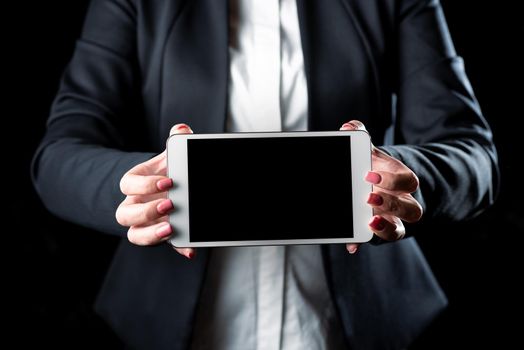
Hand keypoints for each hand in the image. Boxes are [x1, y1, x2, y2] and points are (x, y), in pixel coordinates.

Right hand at [116, 123, 195, 258]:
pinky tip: (189, 250)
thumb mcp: (172, 156)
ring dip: (151, 234)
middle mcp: (135, 205)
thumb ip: (177, 142)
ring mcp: (146, 223)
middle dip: (145, 212)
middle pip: (125, 214)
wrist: (175, 186)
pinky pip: (166, 246)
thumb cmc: (169, 170)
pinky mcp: (162, 235)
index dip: (145, 185)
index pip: (128, 184)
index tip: (168, 182)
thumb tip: (181, 130)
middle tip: (169, 205)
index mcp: (135, 183)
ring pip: (135, 235)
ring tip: (171, 229)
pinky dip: (178, 248)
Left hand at [340, 120, 422, 253]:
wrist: (376, 182)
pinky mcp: (379, 231)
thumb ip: (360, 136)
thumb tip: (349, 127)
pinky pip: (376, 240)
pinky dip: (362, 242)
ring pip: (399, 230)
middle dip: (392, 206)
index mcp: (401, 180)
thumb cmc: (374, 166)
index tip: (369, 175)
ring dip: (384, 228)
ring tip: (368, 222)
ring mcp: (392, 219)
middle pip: (412, 210)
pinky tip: (350, 243)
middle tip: (369, 198)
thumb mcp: (369, 151)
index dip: (393, 180)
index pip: (408, 181)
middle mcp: (402, 202)